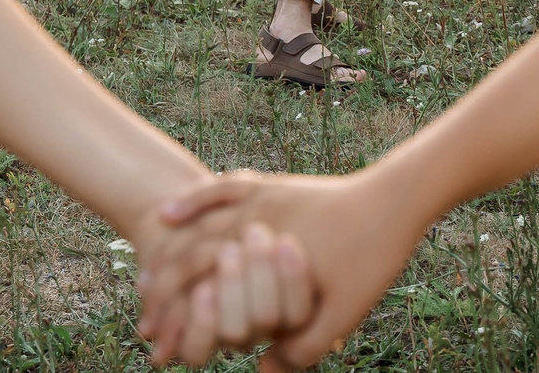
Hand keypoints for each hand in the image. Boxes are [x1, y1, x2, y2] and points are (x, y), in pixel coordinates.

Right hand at [140, 170, 430, 369]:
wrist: (395, 200)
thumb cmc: (371, 257)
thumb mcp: (341, 313)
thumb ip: (300, 346)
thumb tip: (260, 370)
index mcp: (264, 251)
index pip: (203, 279)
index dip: (175, 308)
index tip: (155, 333)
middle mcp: (254, 219)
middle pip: (191, 249)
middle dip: (162, 281)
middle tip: (142, 307)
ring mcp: (261, 197)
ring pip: (199, 219)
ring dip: (168, 246)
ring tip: (147, 266)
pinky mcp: (273, 184)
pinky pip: (223, 186)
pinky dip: (194, 199)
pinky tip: (172, 211)